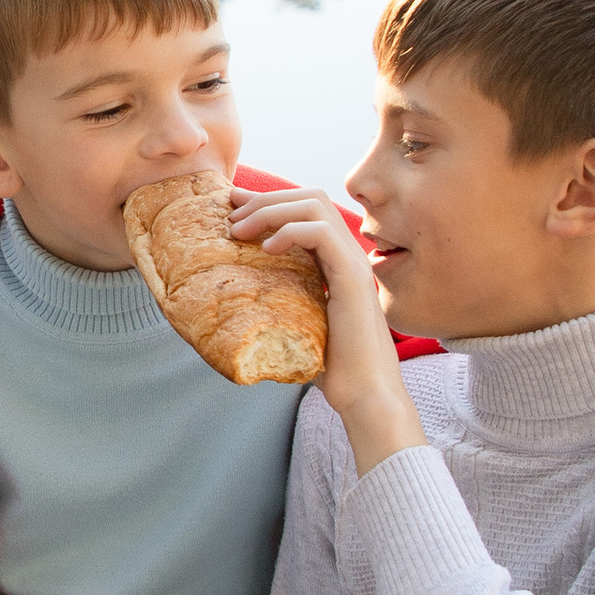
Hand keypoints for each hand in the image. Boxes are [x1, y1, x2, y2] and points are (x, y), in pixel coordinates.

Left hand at [229, 189, 423, 473]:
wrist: (364, 396)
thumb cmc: (331, 369)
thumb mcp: (295, 324)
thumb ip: (278, 302)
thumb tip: (234, 298)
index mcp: (336, 262)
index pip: (305, 212)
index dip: (269, 202)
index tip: (233, 206)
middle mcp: (348, 255)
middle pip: (310, 198)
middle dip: (266, 198)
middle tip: (230, 213)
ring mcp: (353, 263)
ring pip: (315, 206)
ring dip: (271, 209)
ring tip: (240, 229)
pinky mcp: (353, 277)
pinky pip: (321, 233)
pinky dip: (290, 231)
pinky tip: (267, 249)